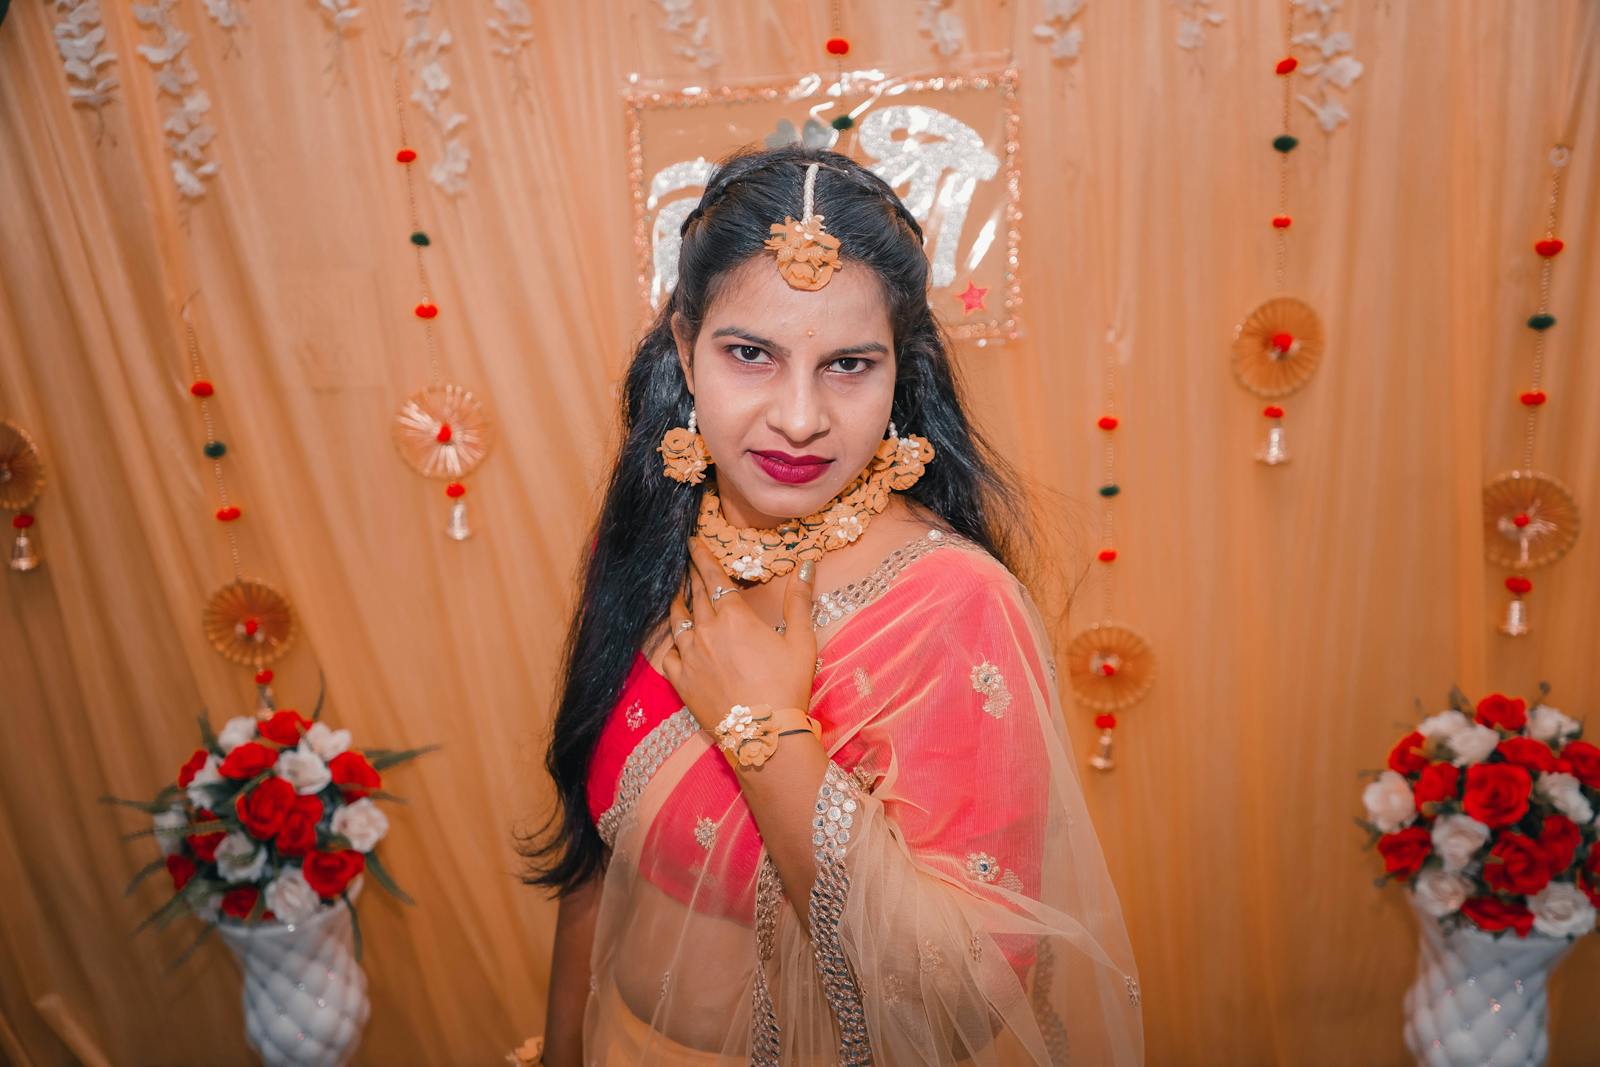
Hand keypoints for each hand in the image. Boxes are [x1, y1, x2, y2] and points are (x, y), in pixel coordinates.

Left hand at [661, 536, 817, 735]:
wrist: (763, 735)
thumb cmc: (787, 686)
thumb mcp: (802, 641)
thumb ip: (799, 601)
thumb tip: (806, 565)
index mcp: (734, 616)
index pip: (712, 577)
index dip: (701, 556)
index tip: (692, 541)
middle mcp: (706, 630)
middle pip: (693, 595)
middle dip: (690, 575)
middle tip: (685, 561)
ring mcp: (689, 655)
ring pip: (676, 621)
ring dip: (677, 604)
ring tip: (676, 594)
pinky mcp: (680, 680)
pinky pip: (666, 654)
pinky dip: (668, 643)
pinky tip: (670, 640)